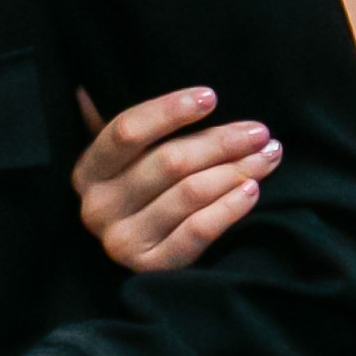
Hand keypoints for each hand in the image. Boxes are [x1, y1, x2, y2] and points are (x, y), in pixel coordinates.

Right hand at [72, 89, 272, 274]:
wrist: (143, 255)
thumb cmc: (142, 192)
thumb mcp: (125, 158)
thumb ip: (126, 126)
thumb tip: (91, 86)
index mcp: (88, 171)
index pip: (127, 131)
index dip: (170, 110)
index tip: (211, 96)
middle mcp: (96, 208)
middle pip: (169, 162)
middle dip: (221, 142)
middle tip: (259, 132)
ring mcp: (121, 242)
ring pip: (189, 194)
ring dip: (236, 171)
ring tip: (267, 156)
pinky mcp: (151, 269)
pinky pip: (198, 231)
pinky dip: (229, 208)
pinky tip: (252, 190)